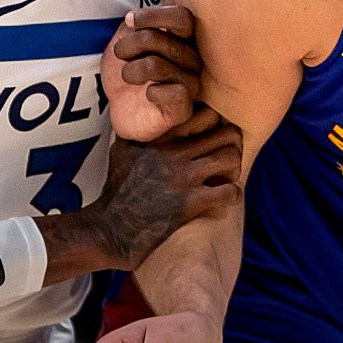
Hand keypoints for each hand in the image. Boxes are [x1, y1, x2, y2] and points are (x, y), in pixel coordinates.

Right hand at [77, 106, 241, 271]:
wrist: (107, 229)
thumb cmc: (116, 190)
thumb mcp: (123, 150)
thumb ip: (140, 130)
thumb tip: (147, 112)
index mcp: (161, 137)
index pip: (207, 114)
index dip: (218, 125)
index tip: (214, 137)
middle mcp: (173, 153)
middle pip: (227, 134)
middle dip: (234, 145)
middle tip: (228, 157)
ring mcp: (182, 179)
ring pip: (231, 159)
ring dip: (235, 168)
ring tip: (227, 177)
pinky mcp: (189, 205)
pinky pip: (229, 192)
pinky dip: (233, 194)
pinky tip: (224, 198)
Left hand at [103, 6, 201, 141]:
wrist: (120, 108)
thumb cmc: (127, 70)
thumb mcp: (122, 41)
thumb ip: (132, 25)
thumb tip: (133, 18)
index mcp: (182, 39)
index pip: (183, 18)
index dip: (155, 16)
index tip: (131, 21)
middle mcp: (192, 59)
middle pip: (166, 41)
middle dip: (133, 43)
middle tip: (120, 53)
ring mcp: (191, 84)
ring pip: (160, 66)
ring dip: (133, 69)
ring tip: (128, 76)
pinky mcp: (184, 109)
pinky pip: (175, 93)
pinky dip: (154, 92)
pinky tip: (149, 94)